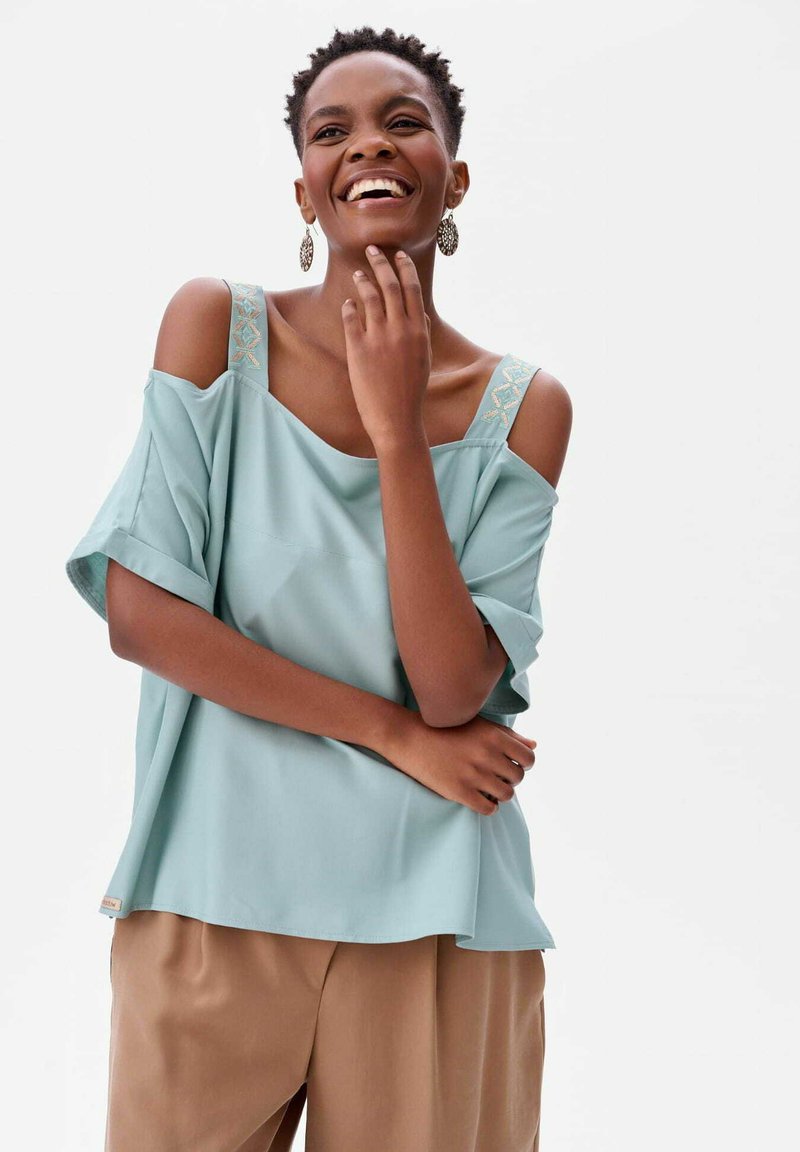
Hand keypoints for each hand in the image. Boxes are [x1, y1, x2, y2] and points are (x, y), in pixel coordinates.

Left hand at [341, 246, 431, 450]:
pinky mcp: (358, 349)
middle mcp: (400, 329)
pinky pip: (351, 318)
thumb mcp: (423, 360)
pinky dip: (349, 306)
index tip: (398, 255)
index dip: (404, 268)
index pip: (412, 288)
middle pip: (390, 285)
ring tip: (358, 274)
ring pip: (370, 297)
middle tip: (372, 249)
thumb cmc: (411, 392)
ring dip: (363, 281)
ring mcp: (378, 338)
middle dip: (381, 263)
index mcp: (418, 330)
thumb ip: (421, 333)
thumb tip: (419, 313)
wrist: (397, 418)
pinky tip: (347, 303)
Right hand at [383, 710, 537, 815]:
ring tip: (486, 786)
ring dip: (499, 792)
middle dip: (510, 777)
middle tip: (495, 774)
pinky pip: (489, 808)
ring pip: (506, 795)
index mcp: (493, 736)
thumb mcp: (478, 724)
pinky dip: (488, 805)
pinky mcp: (459, 792)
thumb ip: (508, 735)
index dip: (523, 763)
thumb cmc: (445, 728)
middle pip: (518, 777)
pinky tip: (478, 796)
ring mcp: (473, 775)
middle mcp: (486, 755)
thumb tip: (534, 745)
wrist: (408, 737)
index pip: (528, 758)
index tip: (511, 763)